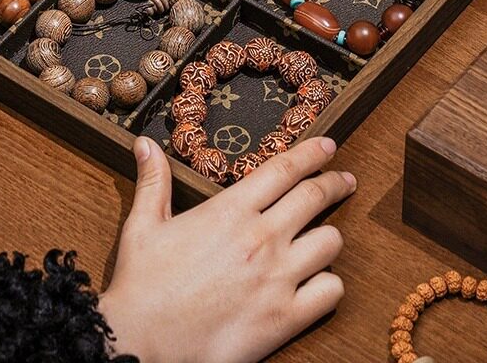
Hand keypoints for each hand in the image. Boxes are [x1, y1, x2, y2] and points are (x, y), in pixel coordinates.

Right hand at [99, 137, 354, 362]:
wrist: (143, 342)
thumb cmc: (142, 283)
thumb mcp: (143, 225)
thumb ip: (153, 181)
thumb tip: (145, 144)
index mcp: (229, 211)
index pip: (283, 169)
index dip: (311, 153)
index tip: (327, 145)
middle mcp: (260, 238)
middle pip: (314, 198)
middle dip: (334, 183)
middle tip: (344, 180)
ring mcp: (277, 278)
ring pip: (330, 242)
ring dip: (329, 234)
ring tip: (325, 234)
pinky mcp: (285, 318)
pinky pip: (331, 292)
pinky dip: (329, 283)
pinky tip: (317, 280)